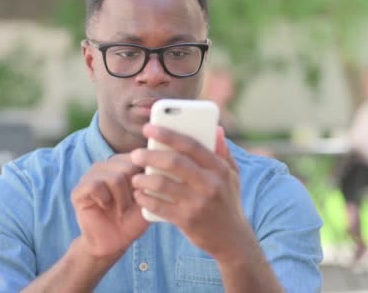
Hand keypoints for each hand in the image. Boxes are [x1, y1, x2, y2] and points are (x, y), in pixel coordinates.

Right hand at [71, 154, 148, 257]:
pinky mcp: (79, 189)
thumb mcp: (149, 198)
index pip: (140, 157)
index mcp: (124, 163)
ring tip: (120, 209)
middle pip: (129, 165)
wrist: (115, 242)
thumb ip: (153, 180)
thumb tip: (159, 166)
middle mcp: (107, 165)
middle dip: (134, 190)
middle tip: (130, 205)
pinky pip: (96, 185)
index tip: (145, 194)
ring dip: (122, 198)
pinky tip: (105, 206)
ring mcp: (91, 175)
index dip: (146, 176)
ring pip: (115, 177)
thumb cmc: (133, 219)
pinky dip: (105, 199)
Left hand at [130, 125, 255, 261]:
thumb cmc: (228, 201)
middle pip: (174, 162)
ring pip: (162, 184)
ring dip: (143, 179)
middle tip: (135, 154)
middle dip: (150, 155)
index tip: (148, 127)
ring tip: (135, 178)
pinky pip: (158, 206)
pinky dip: (145, 199)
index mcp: (219, 169)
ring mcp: (198, 203)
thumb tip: (216, 128)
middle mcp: (210, 184)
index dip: (168, 133)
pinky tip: (139, 195)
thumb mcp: (232, 176)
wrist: (233, 239)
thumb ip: (223, 152)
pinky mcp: (187, 221)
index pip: (191, 144)